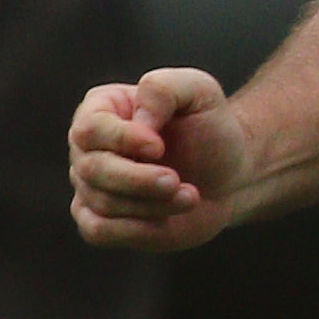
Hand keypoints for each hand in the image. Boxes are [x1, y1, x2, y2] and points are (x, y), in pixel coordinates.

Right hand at [66, 70, 249, 251]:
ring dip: (151, 203)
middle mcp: (87, 149)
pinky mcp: (101, 221)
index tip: (159, 146)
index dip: (123, 140)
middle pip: (91, 169)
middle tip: (175, 180)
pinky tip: (169, 215)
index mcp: (102, 109)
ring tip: (189, 195)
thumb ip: (163, 88)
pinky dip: (137, 228)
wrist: (230, 174)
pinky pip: (99, 230)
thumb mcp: (199, 91)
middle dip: (138, 179)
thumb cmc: (211, 128)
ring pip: (102, 202)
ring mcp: (90, 186)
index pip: (90, 129)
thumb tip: (138, 119)